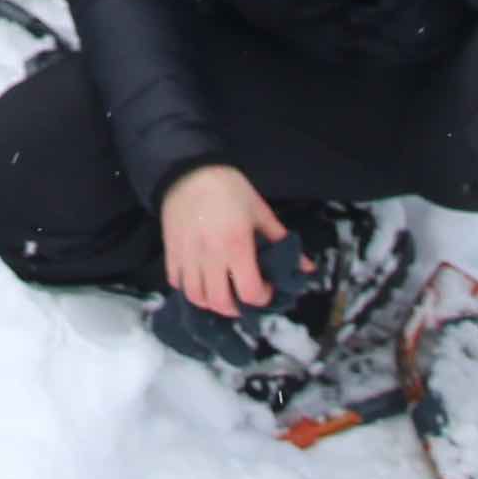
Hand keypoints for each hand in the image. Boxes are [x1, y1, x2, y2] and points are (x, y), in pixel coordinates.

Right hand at [158, 165, 289, 317]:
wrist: (189, 170)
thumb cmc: (229, 189)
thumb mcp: (260, 211)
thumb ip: (281, 240)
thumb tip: (307, 267)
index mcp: (236, 246)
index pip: (249, 291)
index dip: (262, 297)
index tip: (267, 288)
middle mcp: (210, 256)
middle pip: (220, 302)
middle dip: (236, 308)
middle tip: (244, 297)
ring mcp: (187, 256)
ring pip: (196, 297)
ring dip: (212, 302)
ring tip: (222, 293)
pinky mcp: (171, 252)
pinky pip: (176, 282)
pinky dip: (189, 288)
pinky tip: (200, 280)